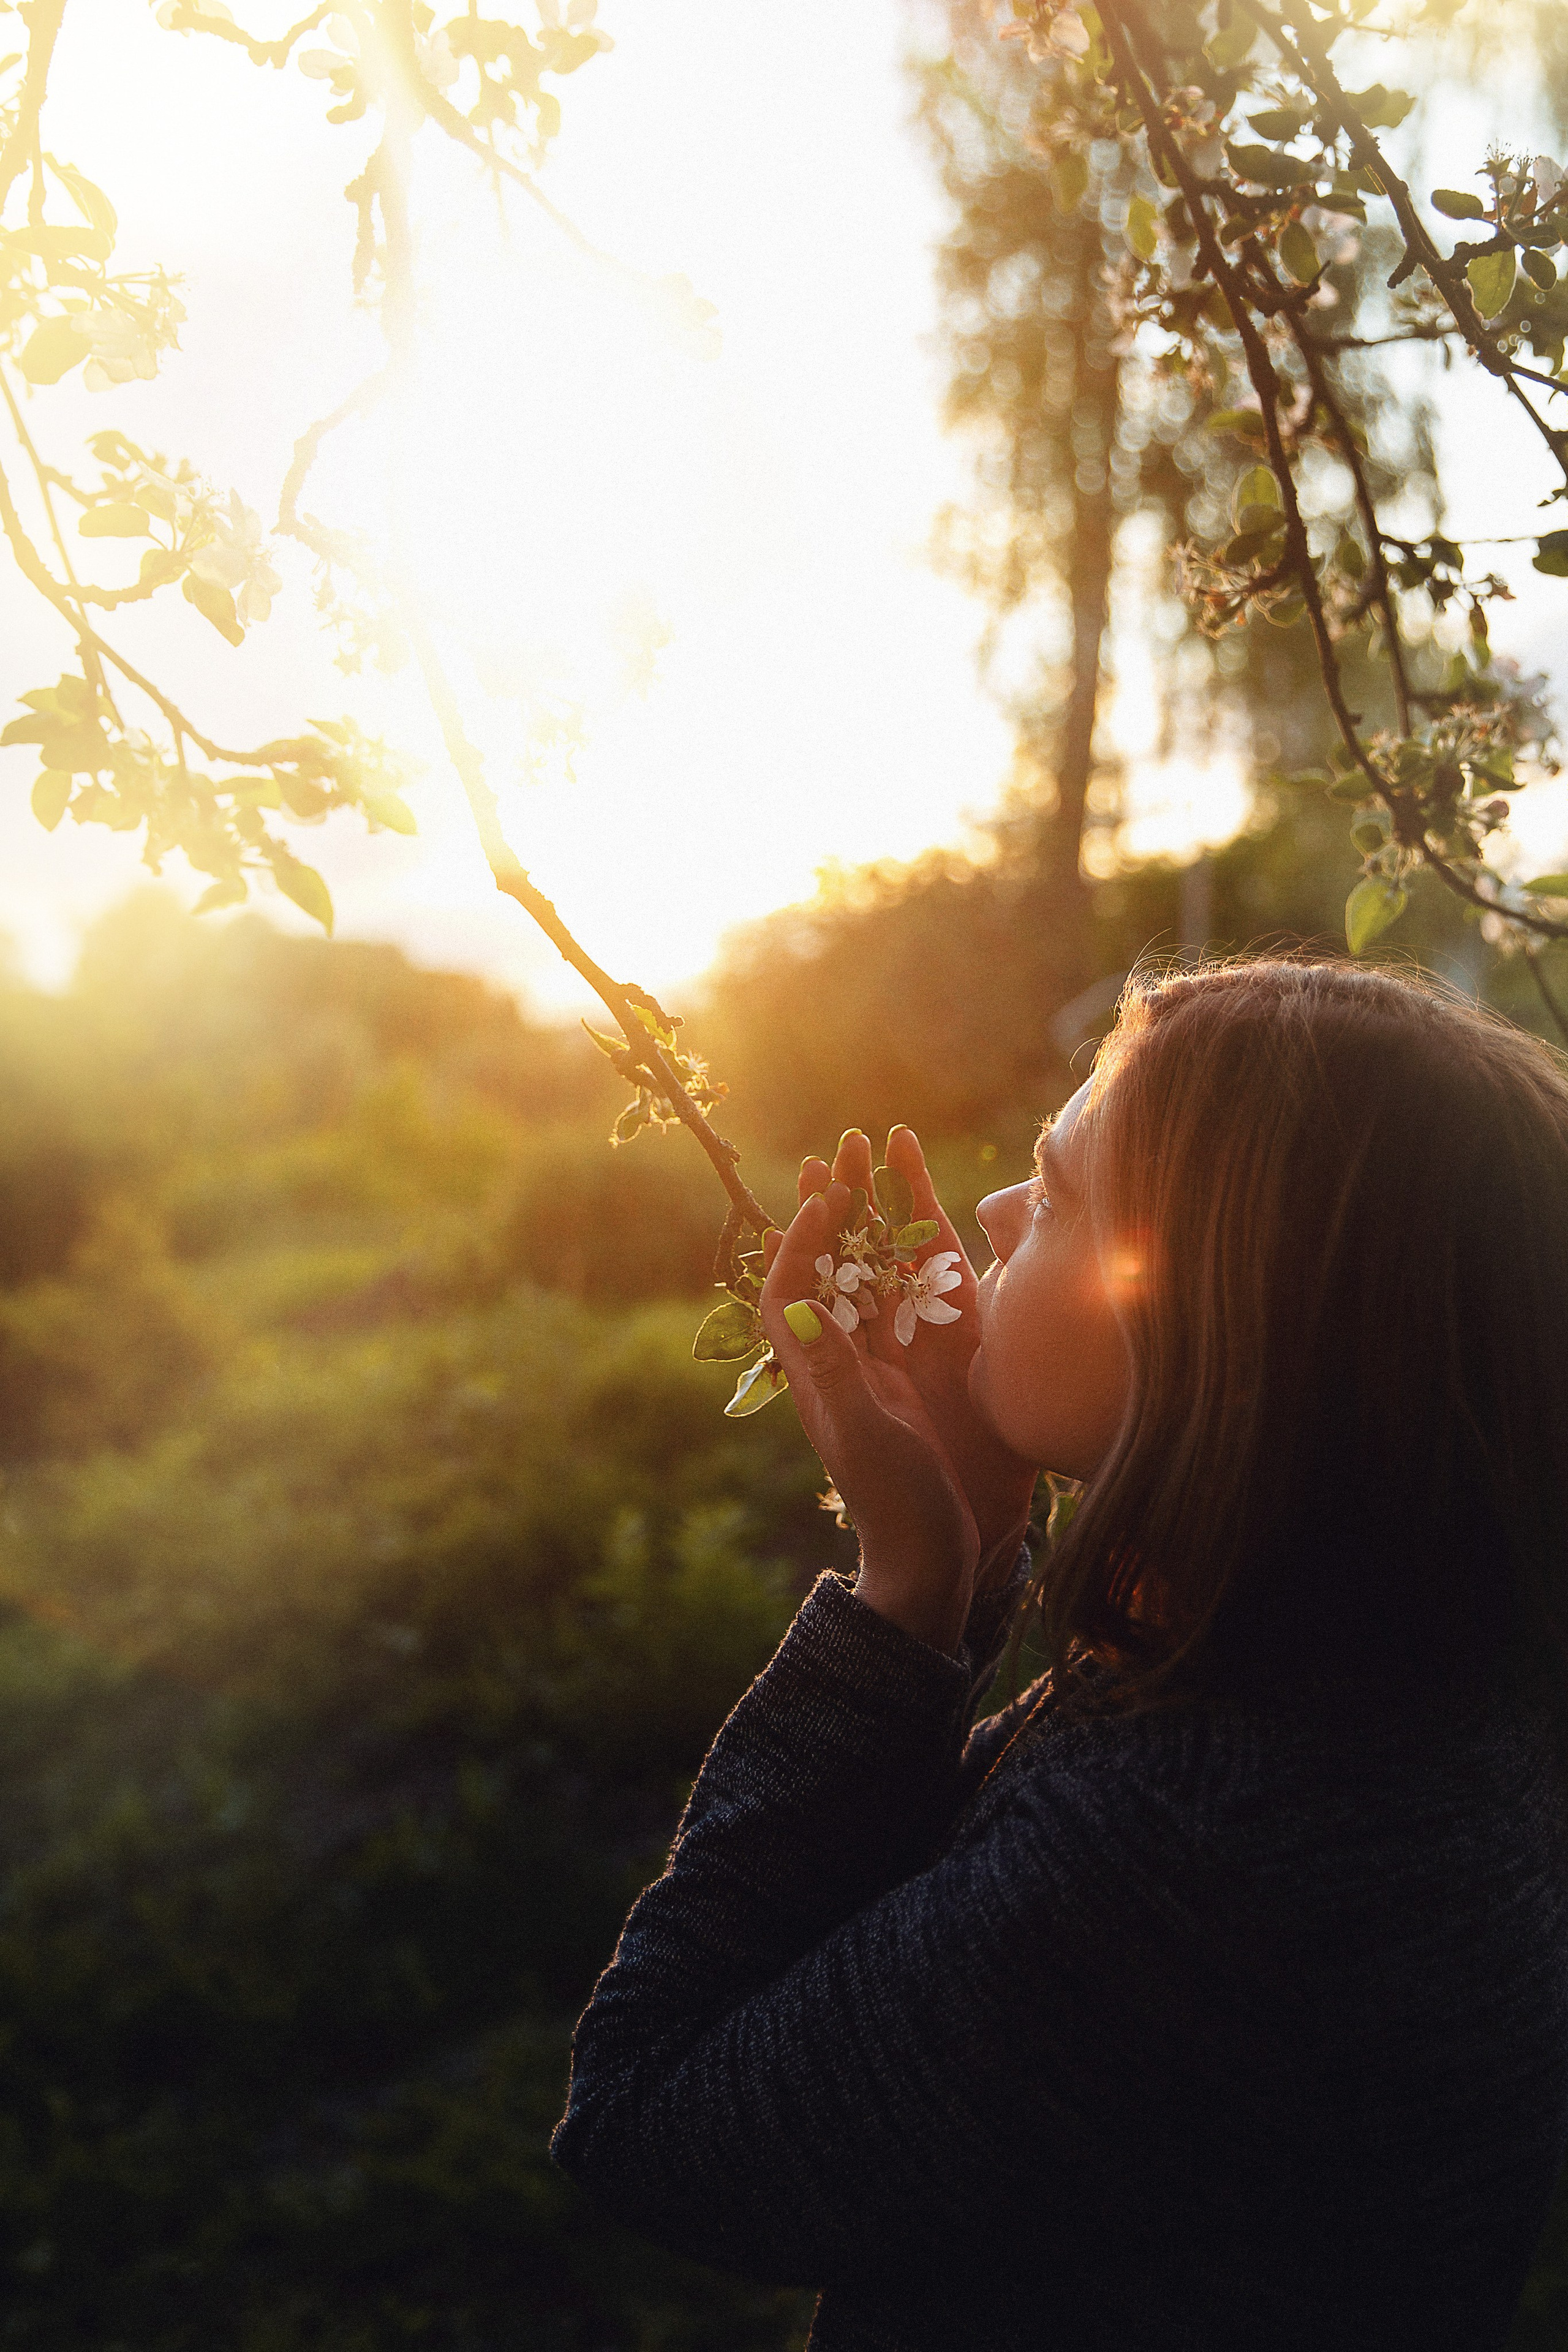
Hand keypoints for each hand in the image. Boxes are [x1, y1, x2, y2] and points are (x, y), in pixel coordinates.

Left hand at [797, 1129, 1038, 1590]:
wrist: (930, 1561)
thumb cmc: (899, 1504)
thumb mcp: (869, 1434)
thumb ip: (836, 1371)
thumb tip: (798, 1304)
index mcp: (816, 1376)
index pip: (790, 1291)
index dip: (800, 1239)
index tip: (824, 1193)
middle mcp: (836, 1366)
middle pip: (823, 1272)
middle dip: (831, 1210)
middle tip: (845, 1147)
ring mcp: (870, 1373)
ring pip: (860, 1281)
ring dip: (864, 1225)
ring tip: (873, 1166)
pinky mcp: (903, 1384)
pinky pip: (894, 1311)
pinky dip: (897, 1266)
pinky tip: (911, 1235)